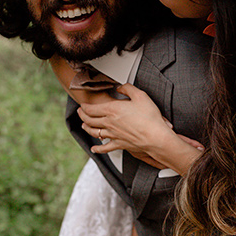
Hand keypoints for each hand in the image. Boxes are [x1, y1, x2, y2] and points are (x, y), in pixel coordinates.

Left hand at [78, 83, 203, 173]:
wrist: (155, 137)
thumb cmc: (149, 117)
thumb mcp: (141, 96)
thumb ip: (128, 89)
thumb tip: (121, 87)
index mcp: (112, 110)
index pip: (91, 109)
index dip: (84, 106)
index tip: (82, 104)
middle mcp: (109, 123)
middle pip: (89, 120)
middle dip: (82, 115)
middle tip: (80, 112)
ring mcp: (113, 135)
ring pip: (94, 132)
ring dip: (87, 128)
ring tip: (83, 126)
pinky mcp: (119, 144)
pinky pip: (105, 147)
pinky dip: (97, 148)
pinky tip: (94, 149)